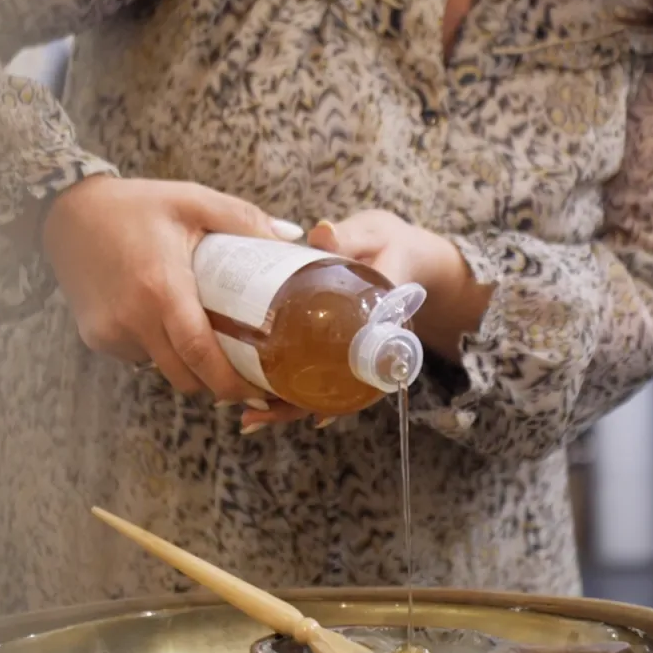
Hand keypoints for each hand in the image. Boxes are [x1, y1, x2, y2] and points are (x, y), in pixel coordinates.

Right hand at [42, 175, 302, 404]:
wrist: (65, 211)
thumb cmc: (136, 205)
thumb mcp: (192, 201)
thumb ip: (244, 219)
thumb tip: (291, 237)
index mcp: (162, 288)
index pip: (201, 354)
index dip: (232, 382)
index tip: (260, 394)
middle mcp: (133, 319)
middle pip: (186, 376)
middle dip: (218, 385)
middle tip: (247, 380)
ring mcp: (110, 333)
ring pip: (163, 370)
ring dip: (189, 368)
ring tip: (209, 346)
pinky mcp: (95, 338)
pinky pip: (139, 358)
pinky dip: (159, 351)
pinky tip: (164, 324)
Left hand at [239, 209, 468, 430]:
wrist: (404, 254)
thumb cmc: (389, 244)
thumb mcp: (374, 234)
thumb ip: (350, 235)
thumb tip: (322, 234)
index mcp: (382, 323)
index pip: (362, 364)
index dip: (340, 391)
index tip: (316, 413)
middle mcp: (365, 348)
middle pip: (333, 390)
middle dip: (296, 407)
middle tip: (255, 417)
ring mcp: (347, 352)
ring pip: (319, 388)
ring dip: (284, 405)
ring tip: (248, 419)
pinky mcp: (331, 347)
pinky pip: (311, 373)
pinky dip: (285, 387)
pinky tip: (256, 397)